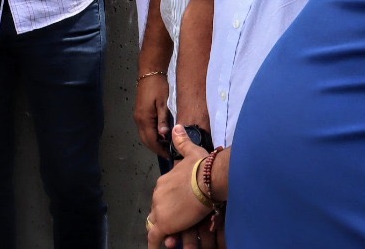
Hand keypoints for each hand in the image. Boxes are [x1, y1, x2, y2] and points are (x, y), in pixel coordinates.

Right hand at [134, 72, 170, 156]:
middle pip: (146, 140)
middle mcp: (138, 119)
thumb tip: (164, 135)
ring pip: (144, 135)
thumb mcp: (163, 103)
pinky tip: (160, 134)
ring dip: (153, 142)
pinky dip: (151, 135)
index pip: (151, 140)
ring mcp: (137, 116)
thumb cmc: (158, 86)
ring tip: (166, 145)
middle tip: (168, 153)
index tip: (169, 155)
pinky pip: (144, 129)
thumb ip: (163, 119)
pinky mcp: (139, 113)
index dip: (160, 149)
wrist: (149, 72)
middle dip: (156, 148)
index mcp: (144, 118)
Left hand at [146, 125, 223, 247]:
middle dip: (168, 218)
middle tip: (179, 225)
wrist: (208, 179)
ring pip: (158, 224)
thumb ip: (182, 142)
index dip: (171, 205)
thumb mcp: (192, 152)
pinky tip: (158, 248)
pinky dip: (156, 244)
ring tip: (174, 237)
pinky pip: (156, 238)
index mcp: (163, 182)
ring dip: (166, 231)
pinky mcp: (164, 224)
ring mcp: (160, 209)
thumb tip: (177, 127)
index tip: (179, 210)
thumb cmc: (203, 167)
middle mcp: (158, 195)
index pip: (163, 197)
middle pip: (159, 211)